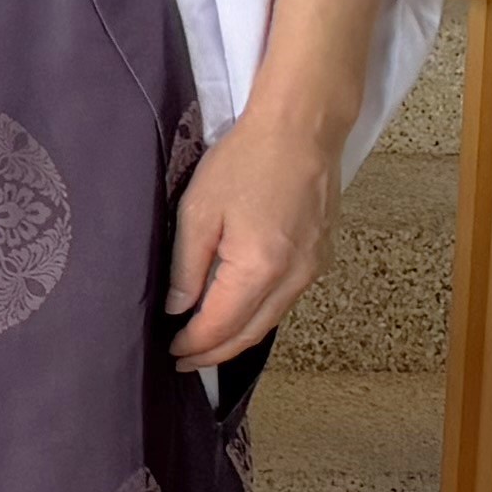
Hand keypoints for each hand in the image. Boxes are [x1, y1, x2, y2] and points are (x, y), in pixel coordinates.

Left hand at [169, 110, 342, 365]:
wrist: (302, 130)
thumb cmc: (245, 162)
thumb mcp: (199, 211)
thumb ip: (188, 267)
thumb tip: (179, 309)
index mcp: (259, 269)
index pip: (221, 326)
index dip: (195, 345)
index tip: (171, 353)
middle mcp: (293, 278)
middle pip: (250, 333)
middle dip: (216, 352)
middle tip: (186, 362)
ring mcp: (312, 269)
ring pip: (271, 320)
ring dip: (239, 337)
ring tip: (207, 344)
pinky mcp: (320, 257)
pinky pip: (286, 300)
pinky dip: (260, 314)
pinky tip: (239, 312)